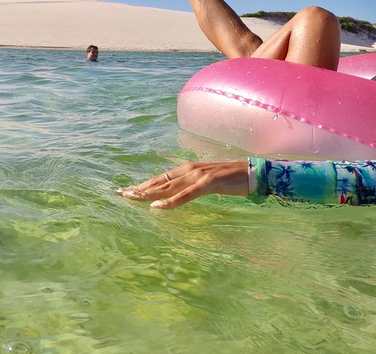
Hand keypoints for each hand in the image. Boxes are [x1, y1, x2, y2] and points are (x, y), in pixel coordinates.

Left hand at [117, 160, 249, 208]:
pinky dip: (170, 201)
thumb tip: (179, 192)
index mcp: (188, 168)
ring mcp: (198, 176)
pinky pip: (185, 195)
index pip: (160, 177)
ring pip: (167, 186)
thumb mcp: (207, 181)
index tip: (126, 190)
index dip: (143, 184)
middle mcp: (189, 169)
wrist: (253, 172)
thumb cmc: (232, 178)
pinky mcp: (208, 184)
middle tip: (121, 194)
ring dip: (149, 193)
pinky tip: (158, 207)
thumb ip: (192, 184)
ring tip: (132, 198)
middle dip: (139, 188)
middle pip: (159, 180)